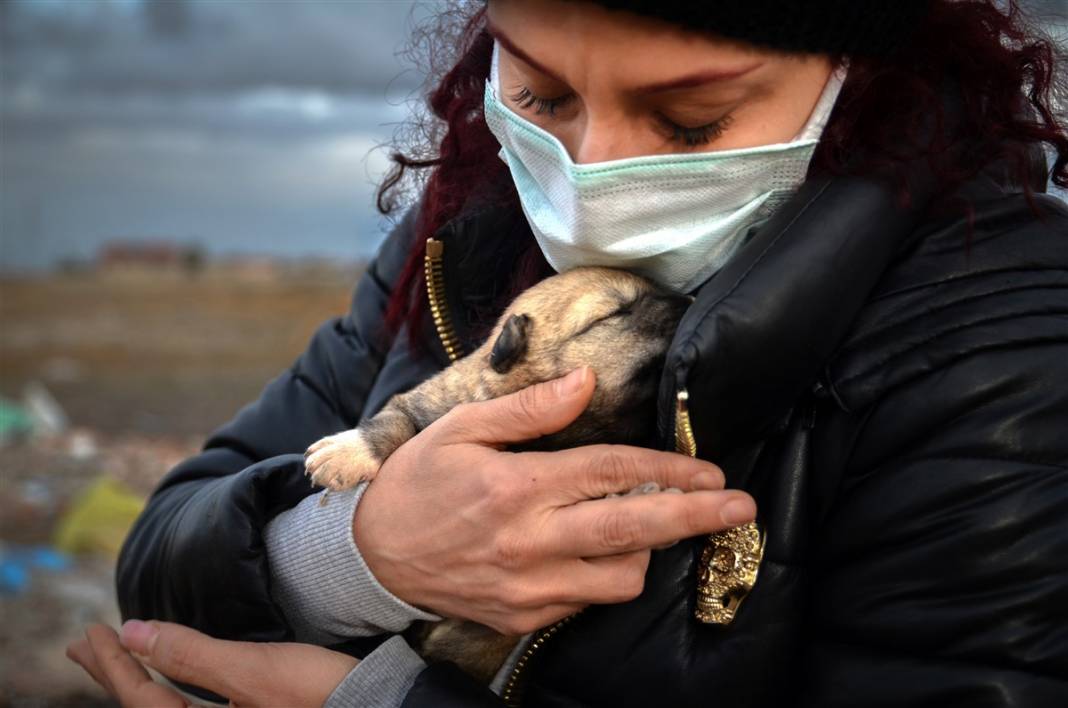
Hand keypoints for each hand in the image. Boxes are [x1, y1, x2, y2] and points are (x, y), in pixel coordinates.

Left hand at [66, 620, 357, 706]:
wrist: (371, 704)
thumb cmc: (314, 693)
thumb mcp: (251, 671)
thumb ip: (190, 655)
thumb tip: (132, 632)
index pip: (142, 699)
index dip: (114, 666)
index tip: (92, 631)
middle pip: (148, 706)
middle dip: (115, 672)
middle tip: (82, 643)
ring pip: (167, 703)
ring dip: (138, 675)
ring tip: (115, 652)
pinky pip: (188, 703)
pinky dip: (169, 681)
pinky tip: (168, 670)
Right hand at [355, 366, 756, 635]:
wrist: (372, 557)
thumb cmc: (418, 482)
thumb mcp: (462, 429)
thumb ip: (529, 408)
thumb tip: (586, 380)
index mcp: (518, 486)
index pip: (611, 473)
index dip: (669, 468)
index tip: (711, 470)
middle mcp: (530, 540)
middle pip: (632, 528)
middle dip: (695, 516)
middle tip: (741, 507)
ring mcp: (530, 586)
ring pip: (620, 576)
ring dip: (648, 548)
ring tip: (652, 525)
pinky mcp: (525, 617)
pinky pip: (588, 602)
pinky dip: (606, 574)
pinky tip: (601, 551)